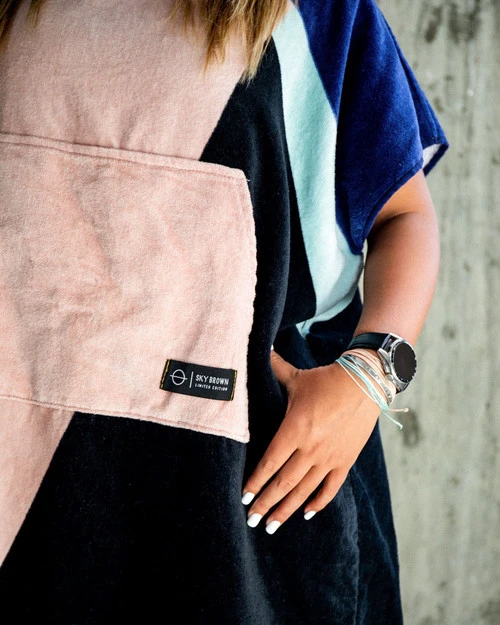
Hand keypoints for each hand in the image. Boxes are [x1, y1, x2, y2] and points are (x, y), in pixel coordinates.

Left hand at [241, 347, 381, 533]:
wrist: (366, 383)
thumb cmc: (327, 379)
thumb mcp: (297, 376)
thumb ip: (273, 368)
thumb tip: (258, 349)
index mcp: (294, 429)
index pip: (269, 463)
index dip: (255, 483)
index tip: (243, 498)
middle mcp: (310, 448)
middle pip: (283, 484)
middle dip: (265, 504)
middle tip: (251, 520)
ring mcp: (329, 457)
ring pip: (303, 491)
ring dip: (286, 510)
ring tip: (271, 526)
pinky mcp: (345, 460)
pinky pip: (330, 488)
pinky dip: (318, 502)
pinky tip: (306, 513)